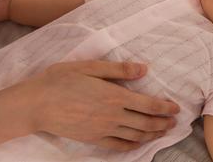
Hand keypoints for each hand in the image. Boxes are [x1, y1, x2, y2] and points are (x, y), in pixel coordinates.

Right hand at [23, 60, 179, 150]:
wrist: (37, 104)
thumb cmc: (61, 80)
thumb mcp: (90, 67)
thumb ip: (118, 70)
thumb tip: (144, 69)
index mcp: (114, 95)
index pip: (148, 104)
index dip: (165, 107)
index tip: (176, 108)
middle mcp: (112, 115)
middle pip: (145, 122)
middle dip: (163, 122)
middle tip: (175, 122)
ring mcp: (103, 130)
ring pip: (135, 135)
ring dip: (152, 134)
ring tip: (163, 132)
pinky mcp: (93, 139)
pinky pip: (118, 145)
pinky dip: (132, 145)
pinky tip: (138, 144)